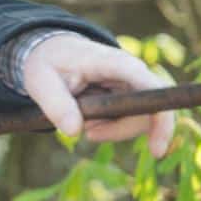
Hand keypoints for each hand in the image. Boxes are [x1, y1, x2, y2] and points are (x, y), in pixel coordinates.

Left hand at [23, 33, 175, 156]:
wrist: (49, 51)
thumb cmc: (47, 62)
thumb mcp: (40, 81)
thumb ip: (55, 104)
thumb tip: (74, 132)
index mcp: (114, 62)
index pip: (151, 87)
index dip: (161, 118)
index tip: (156, 150)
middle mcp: (131, 71)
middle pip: (148, 111)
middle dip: (119, 130)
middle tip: (89, 133)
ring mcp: (133, 83)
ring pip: (141, 119)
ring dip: (113, 129)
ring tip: (83, 121)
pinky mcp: (130, 93)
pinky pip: (132, 119)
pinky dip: (111, 126)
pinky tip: (89, 120)